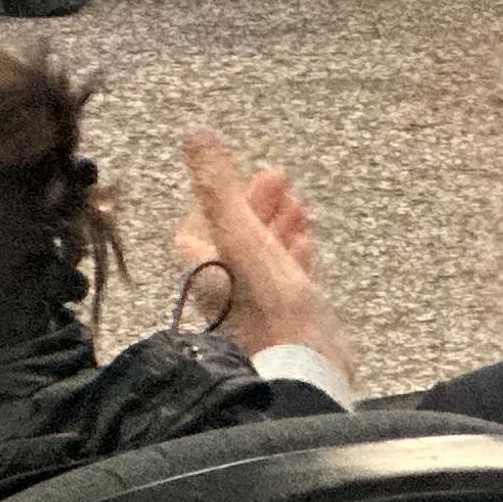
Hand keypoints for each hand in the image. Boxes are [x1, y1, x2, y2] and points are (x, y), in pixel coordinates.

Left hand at [175, 129, 346, 368]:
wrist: (307, 367)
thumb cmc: (269, 304)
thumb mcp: (242, 235)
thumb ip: (218, 187)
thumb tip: (195, 134)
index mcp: (205, 271)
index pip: (195, 231)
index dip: (214, 200)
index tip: (241, 177)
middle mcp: (224, 291)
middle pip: (232, 240)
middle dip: (254, 205)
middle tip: (279, 178)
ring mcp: (256, 307)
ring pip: (261, 256)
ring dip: (276, 225)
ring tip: (296, 204)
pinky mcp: (287, 318)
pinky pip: (285, 278)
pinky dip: (293, 254)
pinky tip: (305, 244)